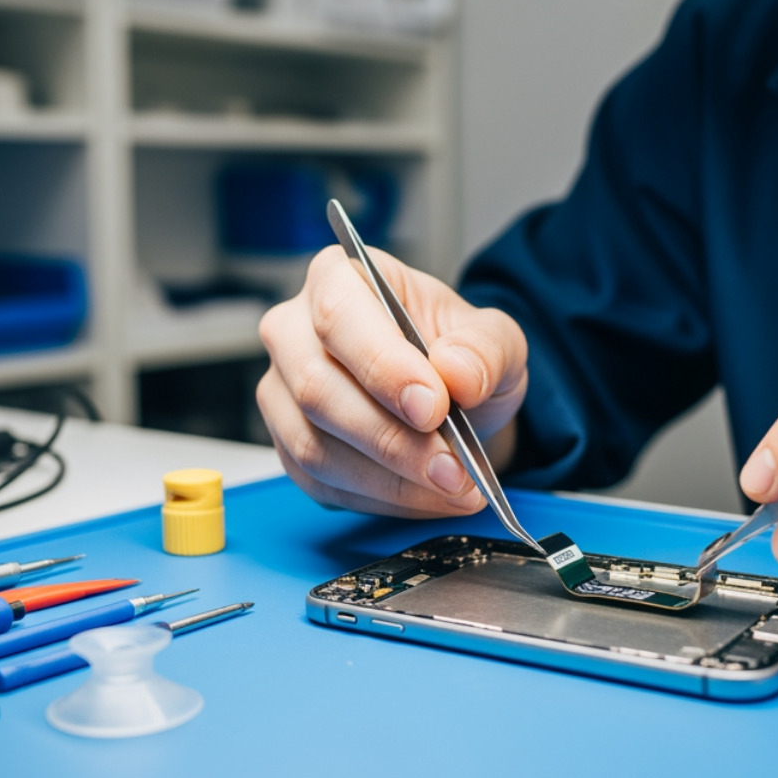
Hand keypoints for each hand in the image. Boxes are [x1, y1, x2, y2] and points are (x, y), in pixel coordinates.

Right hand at [257, 245, 527, 516]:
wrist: (450, 398)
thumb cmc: (457, 353)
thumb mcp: (495, 339)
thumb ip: (484, 348)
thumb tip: (457, 371)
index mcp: (339, 278)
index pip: (338, 316)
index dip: (382, 366)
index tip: (433, 406)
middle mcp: (294, 330)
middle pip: (316, 387)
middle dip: (391, 439)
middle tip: (452, 466)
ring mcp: (282, 391)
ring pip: (313, 445)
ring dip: (389, 478)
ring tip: (452, 486)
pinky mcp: (289, 446)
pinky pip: (321, 484)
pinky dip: (380, 498)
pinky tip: (426, 495)